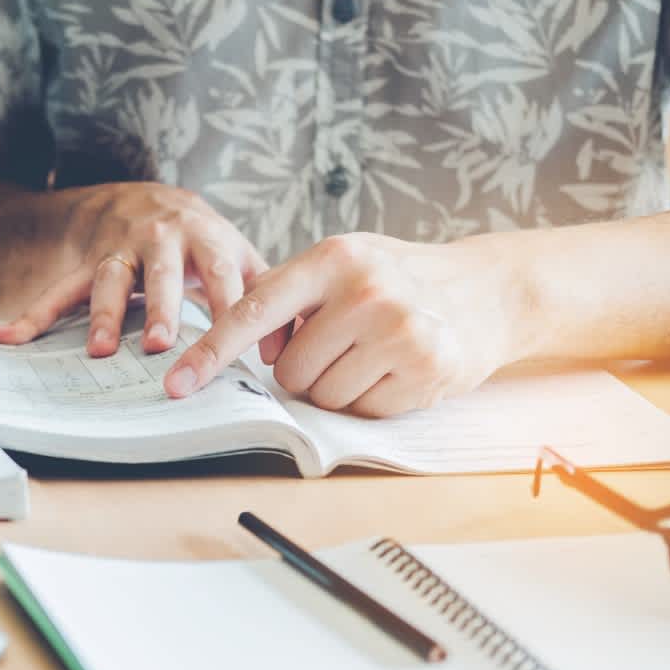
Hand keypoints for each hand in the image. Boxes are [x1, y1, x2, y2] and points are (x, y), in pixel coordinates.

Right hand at [0, 183, 265, 356]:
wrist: (151, 200)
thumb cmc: (204, 243)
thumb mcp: (238, 257)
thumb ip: (264, 299)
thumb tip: (284, 353)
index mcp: (205, 238)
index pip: (222, 274)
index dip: (230, 306)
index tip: (237, 341)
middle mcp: (160, 240)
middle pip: (160, 274)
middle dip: (161, 308)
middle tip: (162, 344)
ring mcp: (119, 250)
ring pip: (110, 281)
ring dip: (105, 315)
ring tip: (101, 351)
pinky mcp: (87, 264)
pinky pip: (59, 291)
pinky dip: (33, 315)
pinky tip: (8, 338)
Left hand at [163, 234, 522, 416]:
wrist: (490, 290)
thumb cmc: (400, 279)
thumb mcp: (345, 263)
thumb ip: (290, 296)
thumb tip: (246, 350)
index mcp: (333, 257)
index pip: (254, 311)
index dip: (210, 352)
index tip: (179, 383)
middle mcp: (365, 291)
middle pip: (289, 372)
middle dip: (306, 370)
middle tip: (344, 344)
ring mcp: (399, 332)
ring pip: (324, 396)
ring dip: (339, 387)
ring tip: (374, 354)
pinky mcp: (426, 370)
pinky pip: (364, 412)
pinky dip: (373, 400)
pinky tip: (398, 370)